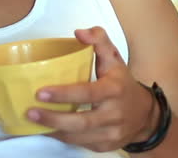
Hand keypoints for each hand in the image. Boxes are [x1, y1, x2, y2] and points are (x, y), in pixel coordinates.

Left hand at [27, 27, 155, 152]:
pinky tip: (49, 129)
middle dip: (53, 118)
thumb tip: (79, 32)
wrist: (146, 115)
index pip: (88, 93)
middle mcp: (114, 113)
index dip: (64, 94)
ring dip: (54, 130)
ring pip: (79, 136)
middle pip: (81, 121)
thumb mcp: (114, 58)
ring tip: (34, 121)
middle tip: (31, 111)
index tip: (41, 92)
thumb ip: (98, 40)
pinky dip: (63, 137)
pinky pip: (81, 143)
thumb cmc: (123, 83)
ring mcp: (111, 132)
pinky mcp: (106, 145)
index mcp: (114, 89)